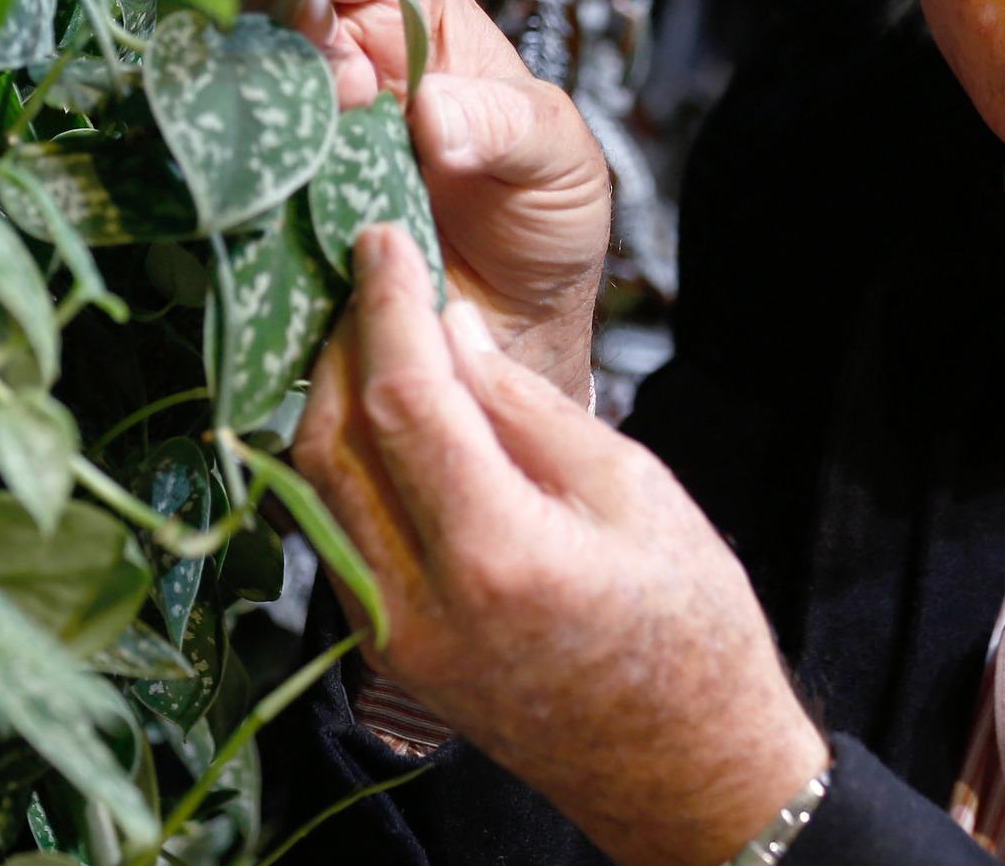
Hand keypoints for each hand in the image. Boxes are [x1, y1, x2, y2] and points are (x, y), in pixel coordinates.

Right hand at [245, 0, 610, 398]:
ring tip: (333, 93)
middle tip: (315, 25)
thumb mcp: (558, 160)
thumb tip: (432, 108)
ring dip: (273, 65)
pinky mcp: (294, 191)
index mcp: (432, 34)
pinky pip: (251, 153)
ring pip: (265, 67)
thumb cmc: (544, 224)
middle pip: (302, 1)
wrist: (517, 328)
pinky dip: (246, 142)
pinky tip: (275, 144)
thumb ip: (505, 123)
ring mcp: (323, 129)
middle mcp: (367, 69)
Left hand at [293, 226, 828, 865]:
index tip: (382, 238)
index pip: (402, 400)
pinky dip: (340, 457)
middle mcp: (422, 603)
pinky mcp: (385, 649)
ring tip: (368, 327)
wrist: (683, 767)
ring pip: (316, 486)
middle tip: (369, 271)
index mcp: (498, 554)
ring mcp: (392, 636)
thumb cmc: (688, 626)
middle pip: (332, 440)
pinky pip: (332, 530)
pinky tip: (373, 409)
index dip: (383, 307)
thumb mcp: (633, 489)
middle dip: (341, 340)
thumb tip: (451, 326)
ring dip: (328, 395)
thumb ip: (527, 405)